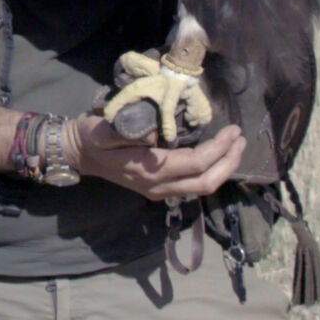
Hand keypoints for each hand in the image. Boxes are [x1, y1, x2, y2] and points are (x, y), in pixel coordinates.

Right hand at [67, 116, 245, 201]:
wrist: (78, 153)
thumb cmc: (91, 136)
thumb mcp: (104, 128)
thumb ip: (131, 131)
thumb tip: (160, 132)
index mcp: (150, 170)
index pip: (195, 163)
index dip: (219, 148)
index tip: (232, 130)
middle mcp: (158, 186)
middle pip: (206, 182)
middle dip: (228, 162)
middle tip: (241, 139)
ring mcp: (159, 190)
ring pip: (202, 187)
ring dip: (223, 169)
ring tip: (235, 147)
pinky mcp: (158, 188)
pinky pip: (193, 185)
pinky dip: (211, 172)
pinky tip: (217, 156)